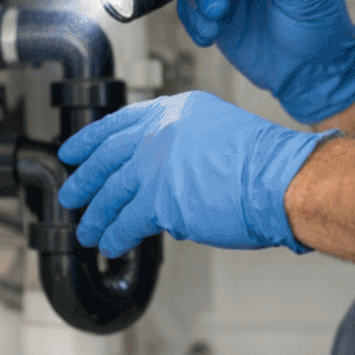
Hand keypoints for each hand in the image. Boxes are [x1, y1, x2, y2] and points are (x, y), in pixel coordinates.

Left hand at [57, 91, 336, 256]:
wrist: (284, 180)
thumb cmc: (268, 164)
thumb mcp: (222, 132)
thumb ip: (188, 146)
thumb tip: (167, 175)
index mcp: (179, 109)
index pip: (123, 121)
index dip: (92, 138)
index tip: (74, 149)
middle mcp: (162, 131)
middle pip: (108, 156)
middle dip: (84, 178)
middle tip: (70, 193)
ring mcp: (156, 164)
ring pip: (112, 192)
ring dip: (96, 215)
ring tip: (87, 230)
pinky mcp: (159, 200)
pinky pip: (125, 222)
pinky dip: (114, 236)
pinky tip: (109, 245)